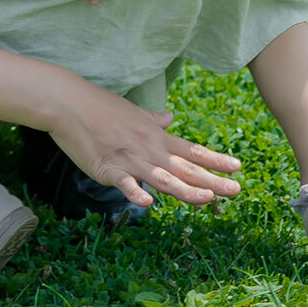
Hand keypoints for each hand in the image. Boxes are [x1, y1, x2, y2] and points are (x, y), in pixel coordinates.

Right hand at [45, 82, 242, 208]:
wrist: (70, 103)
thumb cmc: (101, 107)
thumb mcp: (134, 113)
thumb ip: (153, 120)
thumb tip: (169, 117)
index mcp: (156, 137)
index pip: (192, 150)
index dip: (215, 160)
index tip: (237, 167)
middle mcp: (149, 149)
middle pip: (185, 168)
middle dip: (212, 180)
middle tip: (237, 190)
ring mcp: (129, 159)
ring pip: (162, 178)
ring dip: (185, 190)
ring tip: (206, 199)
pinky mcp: (107, 168)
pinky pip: (124, 183)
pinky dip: (135, 193)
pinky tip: (148, 203)